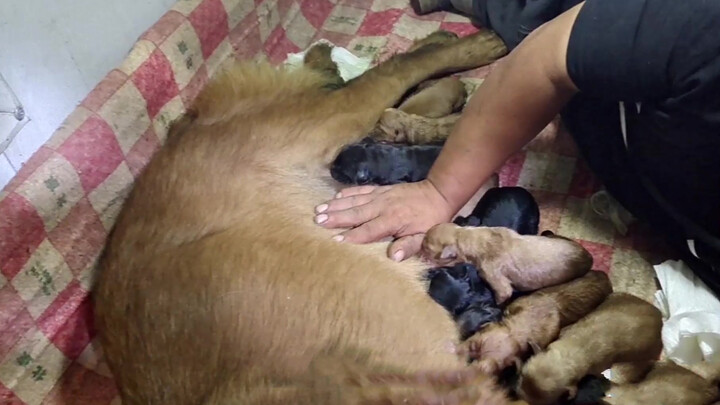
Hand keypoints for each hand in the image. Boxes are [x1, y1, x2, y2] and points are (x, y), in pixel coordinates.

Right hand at [314, 180, 453, 260]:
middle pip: (356, 213)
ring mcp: (381, 196)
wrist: (439, 193)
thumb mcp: (425, 237)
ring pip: (355, 200)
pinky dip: (348, 192)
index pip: (369, 230)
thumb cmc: (431, 220)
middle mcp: (383, 206)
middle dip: (336, 217)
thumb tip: (393, 256)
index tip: (335, 240)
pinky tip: (336, 196)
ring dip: (337, 205)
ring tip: (319, 208)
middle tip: (318, 220)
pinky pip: (362, 190)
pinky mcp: (382, 189)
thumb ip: (409, 246)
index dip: (352, 236)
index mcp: (393, 220)